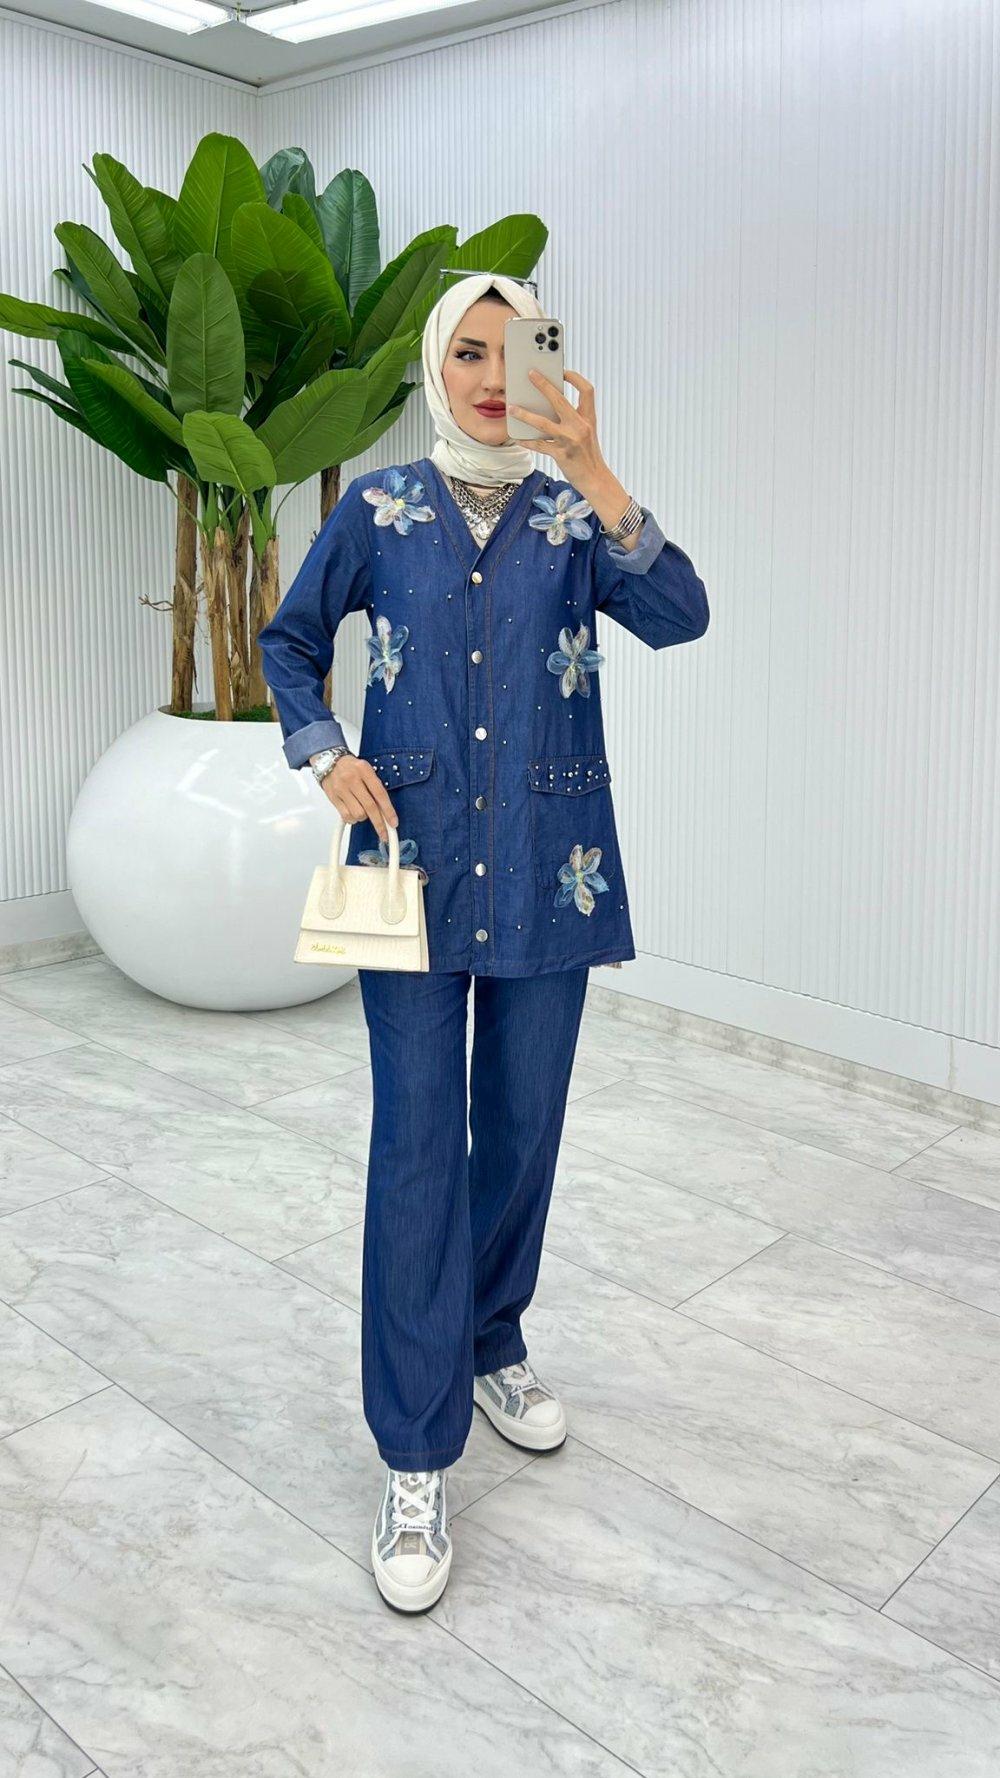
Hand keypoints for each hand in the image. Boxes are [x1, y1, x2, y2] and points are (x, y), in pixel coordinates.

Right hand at [320, 754, 397, 840]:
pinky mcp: (333, 798)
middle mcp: (352, 779)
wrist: (328, 761)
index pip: (380, 794)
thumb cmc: (350, 767)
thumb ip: (375, 787)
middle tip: (384, 833)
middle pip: (370, 807)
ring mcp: (341, 789)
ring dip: (364, 817)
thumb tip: (385, 810)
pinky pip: (346, 816)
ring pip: (358, 814)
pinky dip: (353, 819)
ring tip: (363, 810)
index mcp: (364, 770)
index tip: (393, 823)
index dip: (388, 811)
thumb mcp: (366, 770)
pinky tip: (353, 812)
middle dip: (379, 823)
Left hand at [507, 369, 607, 485]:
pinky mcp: (561, 455)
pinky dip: (527, 441)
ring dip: (525, 415)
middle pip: (559, 400)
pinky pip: (539, 445)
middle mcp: (581, 426)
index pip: (587, 390)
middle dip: (543, 385)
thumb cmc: (588, 455)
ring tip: (512, 408)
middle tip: (530, 373)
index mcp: (589, 418)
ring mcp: (570, 440)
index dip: (575, 378)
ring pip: (543, 423)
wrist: (596, 479)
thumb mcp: (586, 433)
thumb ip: (573, 419)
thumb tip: (548, 406)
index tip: (562, 371)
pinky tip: (518, 437)